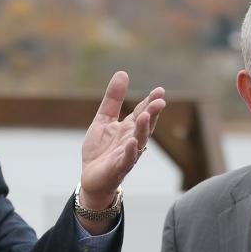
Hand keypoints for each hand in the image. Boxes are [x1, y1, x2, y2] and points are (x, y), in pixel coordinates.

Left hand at [79, 71, 165, 212]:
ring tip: (145, 115)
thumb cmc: (100, 150)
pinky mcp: (117, 168)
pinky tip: (132, 142)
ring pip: (139, 141)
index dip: (150, 101)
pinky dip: (130, 151)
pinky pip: (126, 160)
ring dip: (143, 129)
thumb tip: (123, 73)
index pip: (142, 112)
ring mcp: (126, 155)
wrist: (91, 178)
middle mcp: (131, 140)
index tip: (160, 90)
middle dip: (152, 114)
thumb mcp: (103, 120)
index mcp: (129, 128)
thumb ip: (113, 99)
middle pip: (145, 125)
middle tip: (160, 101)